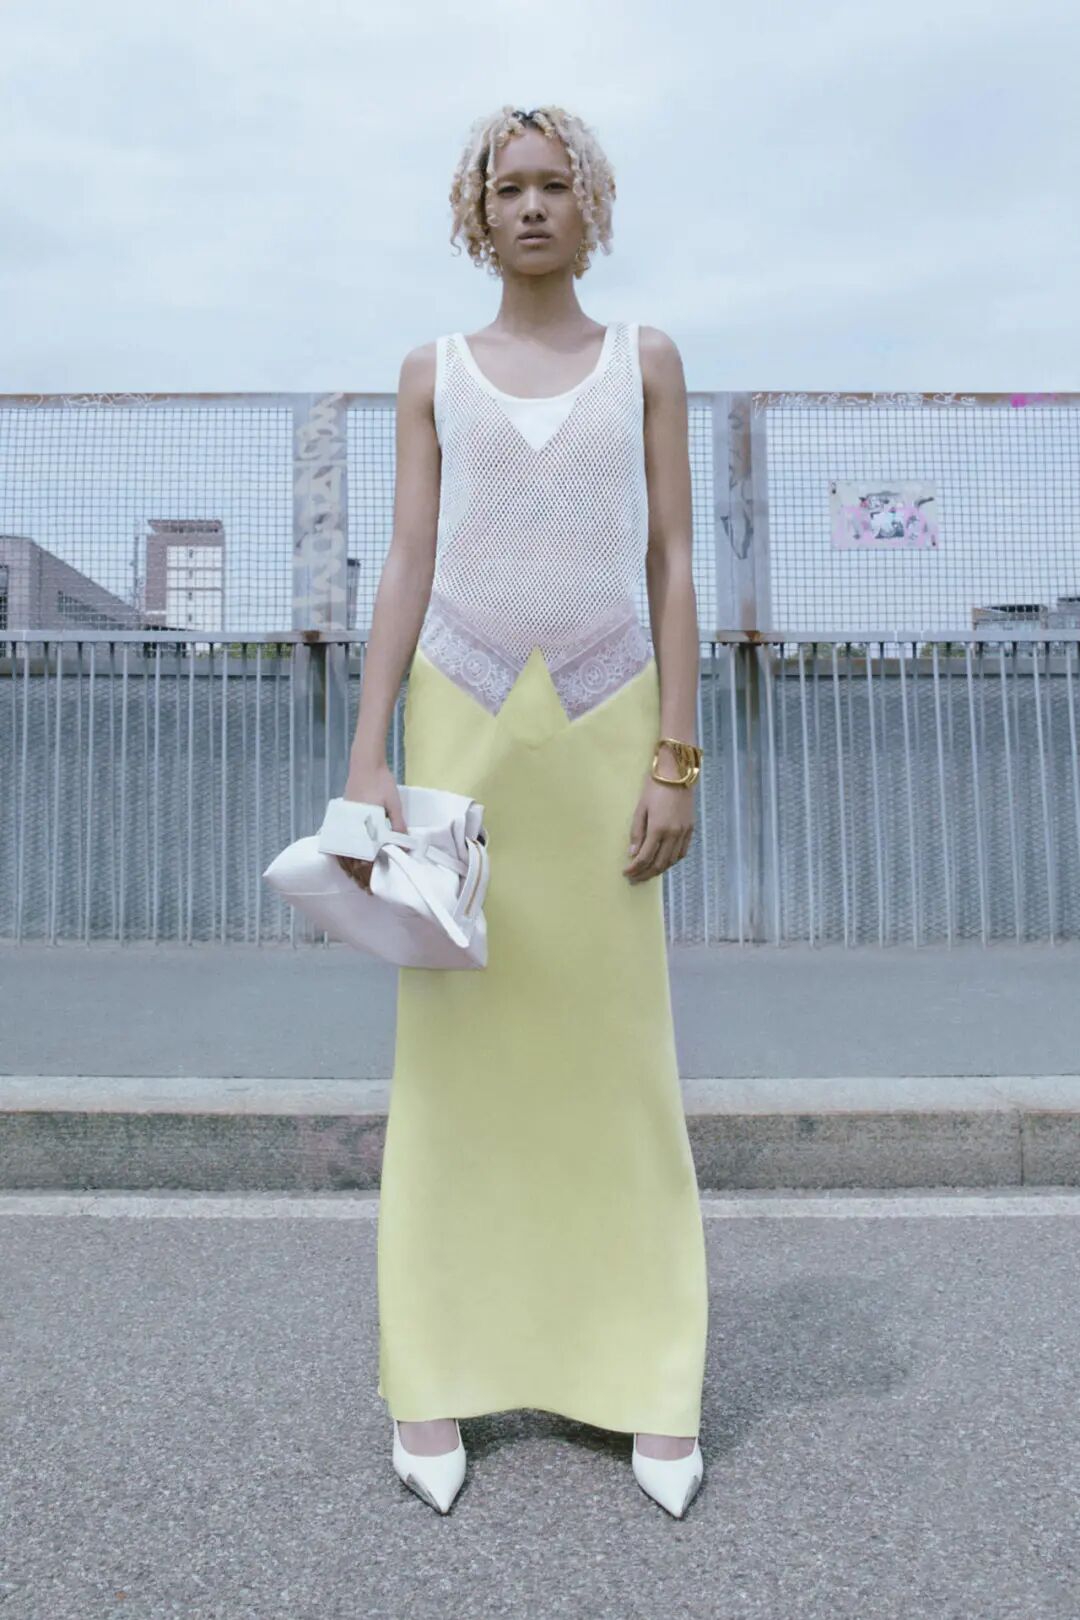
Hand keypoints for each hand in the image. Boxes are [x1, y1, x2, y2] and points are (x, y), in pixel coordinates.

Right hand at [336, 760, 407, 891]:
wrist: (366, 764)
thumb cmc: (381, 783)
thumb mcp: (394, 805)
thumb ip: (398, 826)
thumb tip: (404, 845)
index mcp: (361, 824)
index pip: (362, 856)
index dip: (367, 873)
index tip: (372, 885)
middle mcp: (349, 825)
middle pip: (350, 857)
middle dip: (357, 874)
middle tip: (366, 888)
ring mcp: (343, 821)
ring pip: (342, 850)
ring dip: (349, 865)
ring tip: (356, 879)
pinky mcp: (342, 817)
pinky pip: (340, 840)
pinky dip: (343, 852)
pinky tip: (347, 861)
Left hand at [623, 770, 694, 883]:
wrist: (678, 773)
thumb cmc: (655, 787)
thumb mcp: (640, 808)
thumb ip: (636, 832)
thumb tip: (633, 853)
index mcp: (658, 828)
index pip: (645, 857)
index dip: (634, 868)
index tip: (626, 873)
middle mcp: (673, 834)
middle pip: (659, 863)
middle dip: (645, 874)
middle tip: (635, 879)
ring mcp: (684, 832)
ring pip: (672, 860)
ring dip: (659, 870)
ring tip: (647, 873)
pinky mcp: (691, 829)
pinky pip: (682, 852)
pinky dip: (672, 861)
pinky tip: (664, 862)